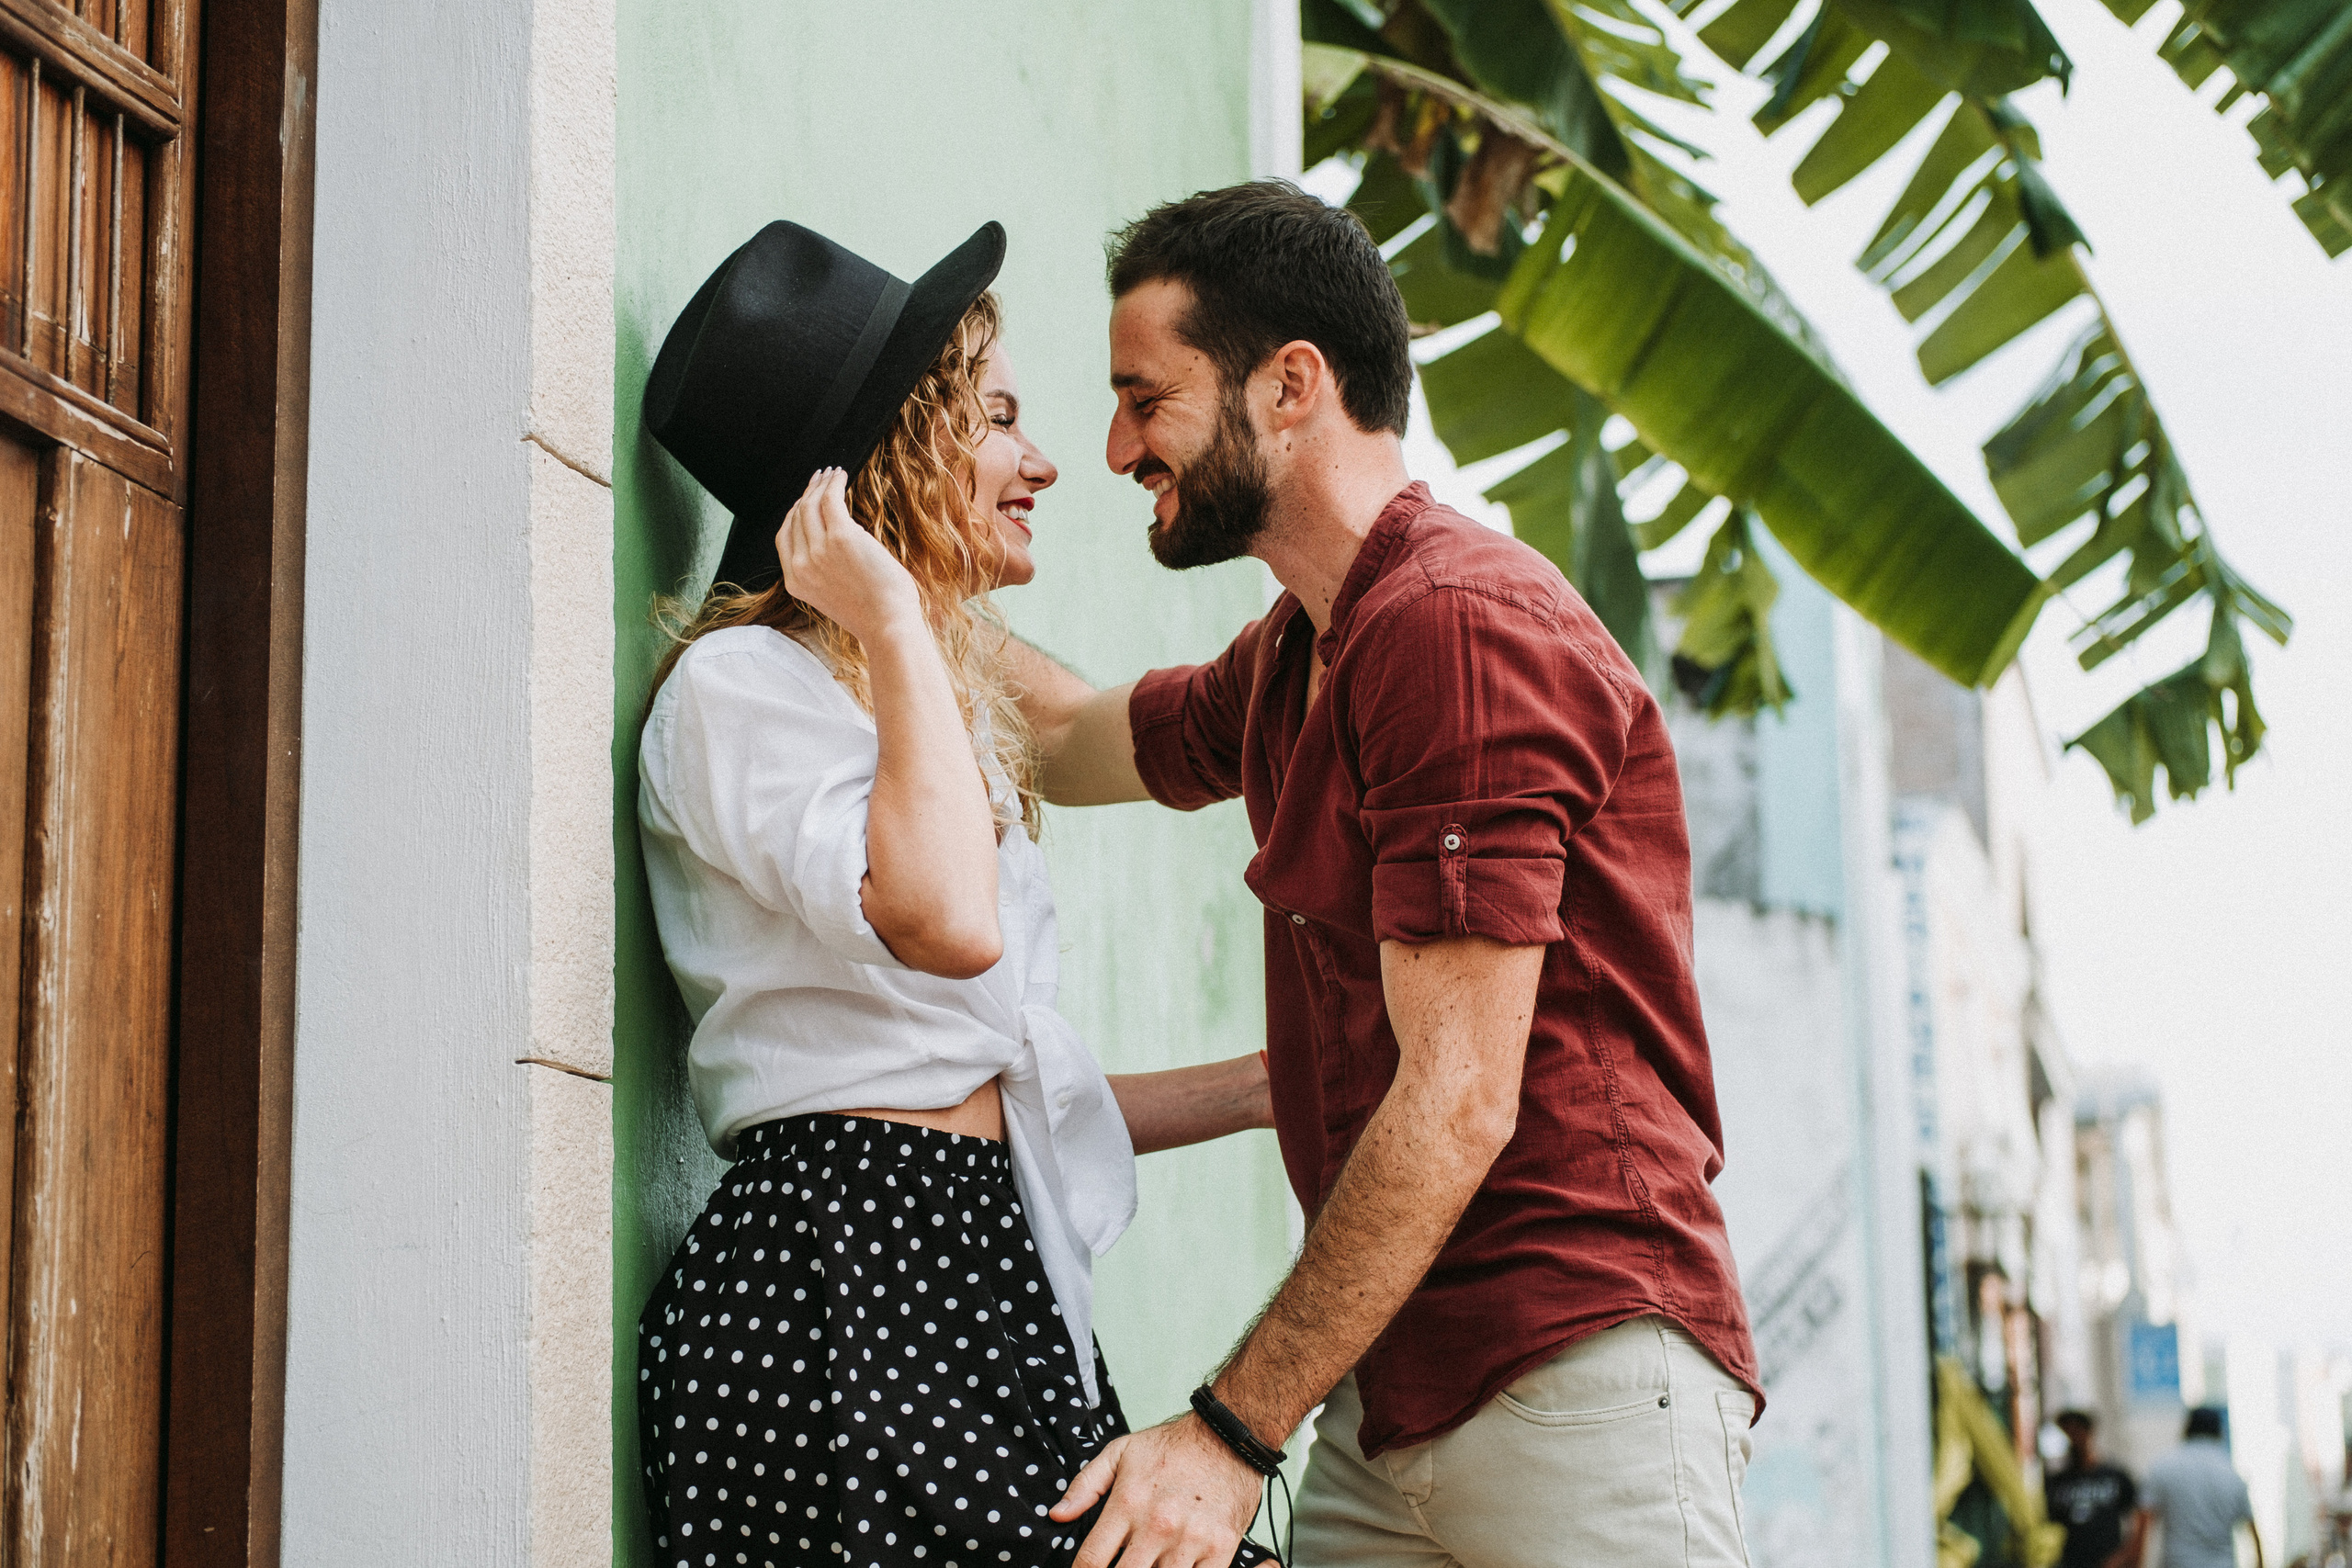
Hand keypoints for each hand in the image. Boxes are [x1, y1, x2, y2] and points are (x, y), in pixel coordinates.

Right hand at [777, 467, 921, 644]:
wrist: (889, 626)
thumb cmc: (874, 613)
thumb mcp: (834, 594)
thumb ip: (825, 569)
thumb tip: (838, 534)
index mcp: (796, 582)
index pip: (784, 537)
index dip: (793, 513)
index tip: (806, 499)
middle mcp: (801, 565)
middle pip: (796, 517)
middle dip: (807, 493)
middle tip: (820, 479)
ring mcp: (818, 551)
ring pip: (811, 505)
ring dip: (820, 485)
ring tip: (832, 473)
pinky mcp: (842, 538)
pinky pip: (830, 500)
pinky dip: (834, 484)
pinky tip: (841, 475)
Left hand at [1051, 1414, 1263, 1567]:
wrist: (1228, 1436)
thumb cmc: (1172, 1446)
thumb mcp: (1121, 1453)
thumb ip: (1085, 1485)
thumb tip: (1058, 1514)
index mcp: (1127, 1504)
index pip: (1091, 1561)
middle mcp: (1157, 1526)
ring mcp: (1190, 1540)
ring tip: (1147, 1567)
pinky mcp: (1220, 1549)